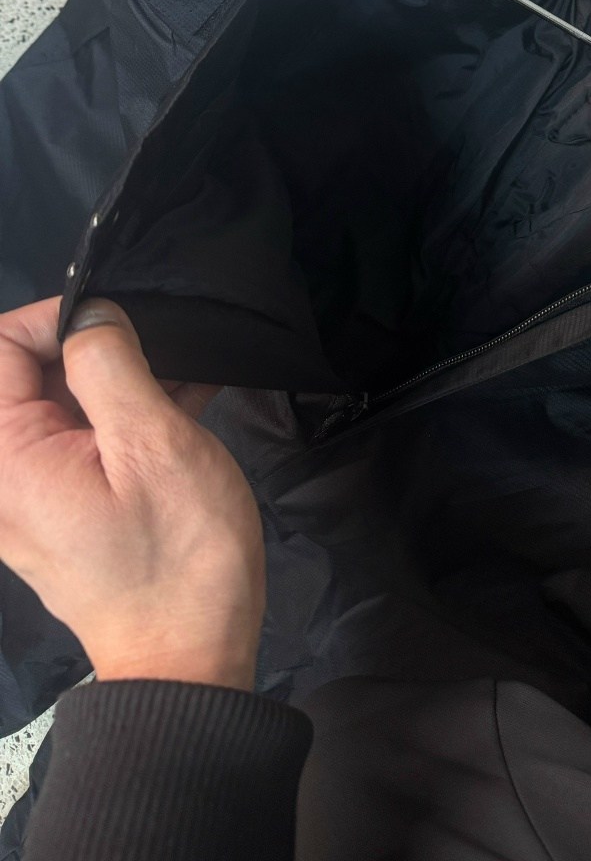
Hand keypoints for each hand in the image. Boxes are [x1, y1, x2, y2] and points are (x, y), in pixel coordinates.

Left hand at [0, 297, 264, 689]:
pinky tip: (185, 405)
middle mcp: (3, 475)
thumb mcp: (153, 444)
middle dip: (93, 349)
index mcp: (6, 455)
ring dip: (119, 381)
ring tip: (184, 380)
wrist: (192, 657)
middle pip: (24, 374)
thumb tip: (89, 312)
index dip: (57, 319)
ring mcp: (32, 495)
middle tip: (162, 357)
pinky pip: (81, 439)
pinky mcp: (65, 508)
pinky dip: (125, 414)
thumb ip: (109, 364)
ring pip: (60, 402)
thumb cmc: (176, 552)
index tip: (121, 326)